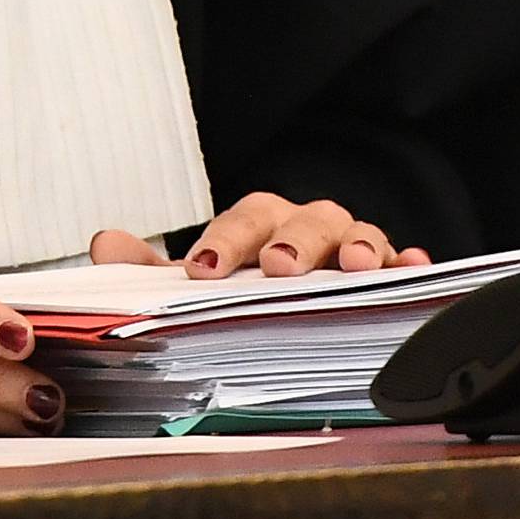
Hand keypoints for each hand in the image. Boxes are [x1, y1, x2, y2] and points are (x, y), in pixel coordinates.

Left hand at [91, 195, 432, 279]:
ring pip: (359, 233)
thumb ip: (150, 270)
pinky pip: (406, 263)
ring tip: (357, 266)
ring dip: (358, 244)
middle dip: (292, 241)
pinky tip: (415, 269)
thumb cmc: (248, 288)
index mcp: (261, 223)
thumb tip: (104, 245)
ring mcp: (355, 247)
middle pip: (303, 220)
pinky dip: (410, 263)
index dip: (223, 241)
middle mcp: (309, 227)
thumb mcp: (199, 281)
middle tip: (279, 268)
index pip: (241, 221)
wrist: (301, 298)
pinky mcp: (393, 274)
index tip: (202, 270)